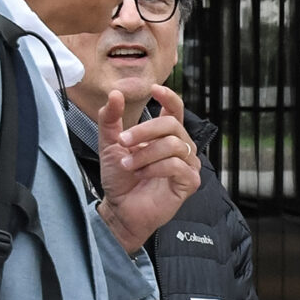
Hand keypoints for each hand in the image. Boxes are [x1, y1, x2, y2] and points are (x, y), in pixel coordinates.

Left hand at [97, 83, 201, 250]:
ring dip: (145, 154)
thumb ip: (111, 119)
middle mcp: (181, 148)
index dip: (169, 97)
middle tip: (123, 141)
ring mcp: (188, 165)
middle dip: (145, 130)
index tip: (154, 90)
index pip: (175, 110)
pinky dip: (155, 168)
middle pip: (172, 125)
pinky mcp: (190, 182)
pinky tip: (142, 174)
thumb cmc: (120, 179)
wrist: (120, 210)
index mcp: (165, 136)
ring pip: (173, 145)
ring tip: (128, 165)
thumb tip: (116, 93)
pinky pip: (177, 165)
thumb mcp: (110, 144)